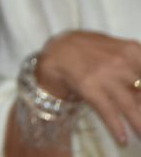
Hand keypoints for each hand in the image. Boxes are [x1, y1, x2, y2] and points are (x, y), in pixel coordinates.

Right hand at [36, 31, 140, 145]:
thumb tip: (139, 91)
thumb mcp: (114, 51)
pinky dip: (116, 127)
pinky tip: (122, 139)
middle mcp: (121, 62)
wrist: (55, 50)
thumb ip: (133, 67)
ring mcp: (104, 75)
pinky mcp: (89, 87)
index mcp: (131, 51)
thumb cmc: (87, 50)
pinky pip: (108, 111)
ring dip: (137, 124)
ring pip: (130, 105)